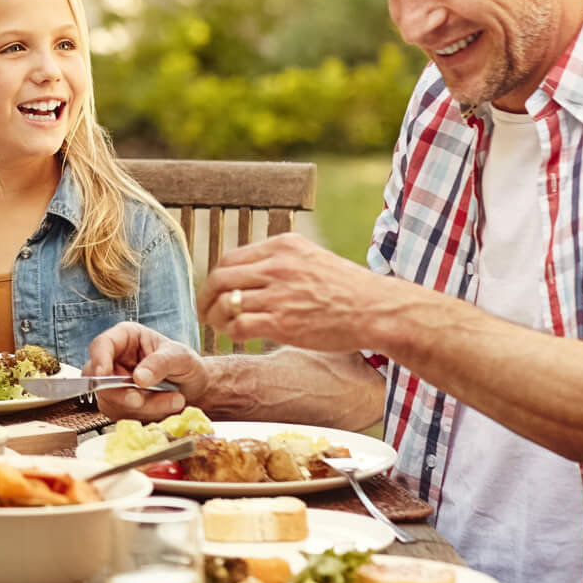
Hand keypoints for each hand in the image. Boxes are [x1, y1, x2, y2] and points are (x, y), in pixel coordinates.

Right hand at [84, 323, 209, 421]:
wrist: (196, 387)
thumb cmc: (186, 364)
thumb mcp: (180, 357)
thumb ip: (160, 363)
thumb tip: (138, 378)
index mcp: (125, 338)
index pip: (100, 345)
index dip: (98, 360)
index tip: (103, 374)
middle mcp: (115, 360)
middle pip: (98, 378)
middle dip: (120, 393)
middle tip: (140, 400)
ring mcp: (115, 384)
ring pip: (111, 401)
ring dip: (142, 407)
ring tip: (173, 400)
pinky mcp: (119, 405)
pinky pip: (122, 415)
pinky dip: (145, 415)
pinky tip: (165, 407)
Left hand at [201, 233, 396, 352]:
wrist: (377, 309)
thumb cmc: (349, 288)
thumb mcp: (312, 258)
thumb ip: (281, 260)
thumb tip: (252, 272)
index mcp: (282, 247)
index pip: (230, 259)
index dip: (217, 278)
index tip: (215, 291)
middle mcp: (276, 266)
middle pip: (220, 279)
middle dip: (206, 298)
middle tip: (205, 311)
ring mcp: (279, 294)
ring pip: (225, 303)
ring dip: (217, 318)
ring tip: (220, 326)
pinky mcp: (283, 323)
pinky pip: (239, 326)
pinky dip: (232, 332)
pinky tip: (238, 336)